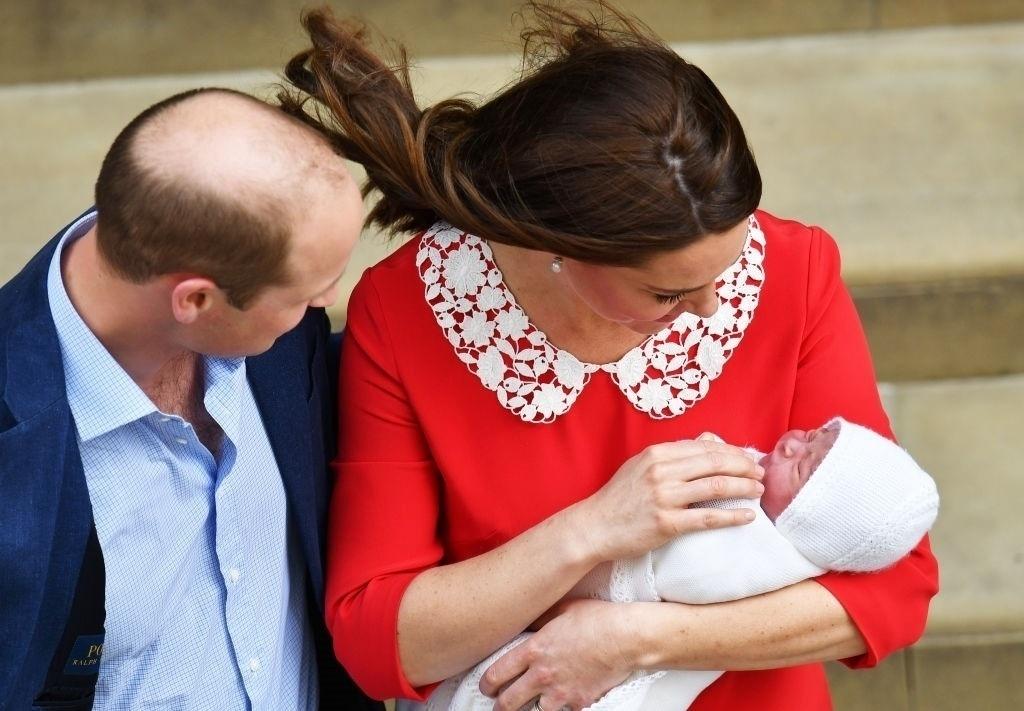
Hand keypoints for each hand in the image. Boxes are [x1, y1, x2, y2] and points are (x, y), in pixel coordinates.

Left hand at [480, 599, 638, 710]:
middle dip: (500, 706)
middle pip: (508, 702)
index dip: (487, 684)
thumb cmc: (597, 619)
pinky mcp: (579, 703)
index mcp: (534, 650)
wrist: (626, 638)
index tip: (486, 686)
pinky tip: (562, 702)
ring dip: (531, 708)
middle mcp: (542, 675)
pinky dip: (561, 708)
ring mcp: (561, 693)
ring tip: (530, 705)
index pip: (497, 674)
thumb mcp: (562, 609)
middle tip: (499, 705)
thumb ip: (540, 618)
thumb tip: (528, 622)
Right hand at [565, 437, 763, 562]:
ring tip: (759, 490)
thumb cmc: (620, 496)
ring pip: (716, 487)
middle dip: (744, 466)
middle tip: (760, 473)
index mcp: (657, 454)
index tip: (748, 458)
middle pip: (715, 463)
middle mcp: (661, 471)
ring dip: (744, 487)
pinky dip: (732, 516)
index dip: (732, 451)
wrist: (595, 526)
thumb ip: (674, 453)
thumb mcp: (642, 465)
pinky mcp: (666, 523)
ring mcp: (664, 497)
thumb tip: (710, 440)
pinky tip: (748, 516)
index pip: (705, 447)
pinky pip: (708, 518)